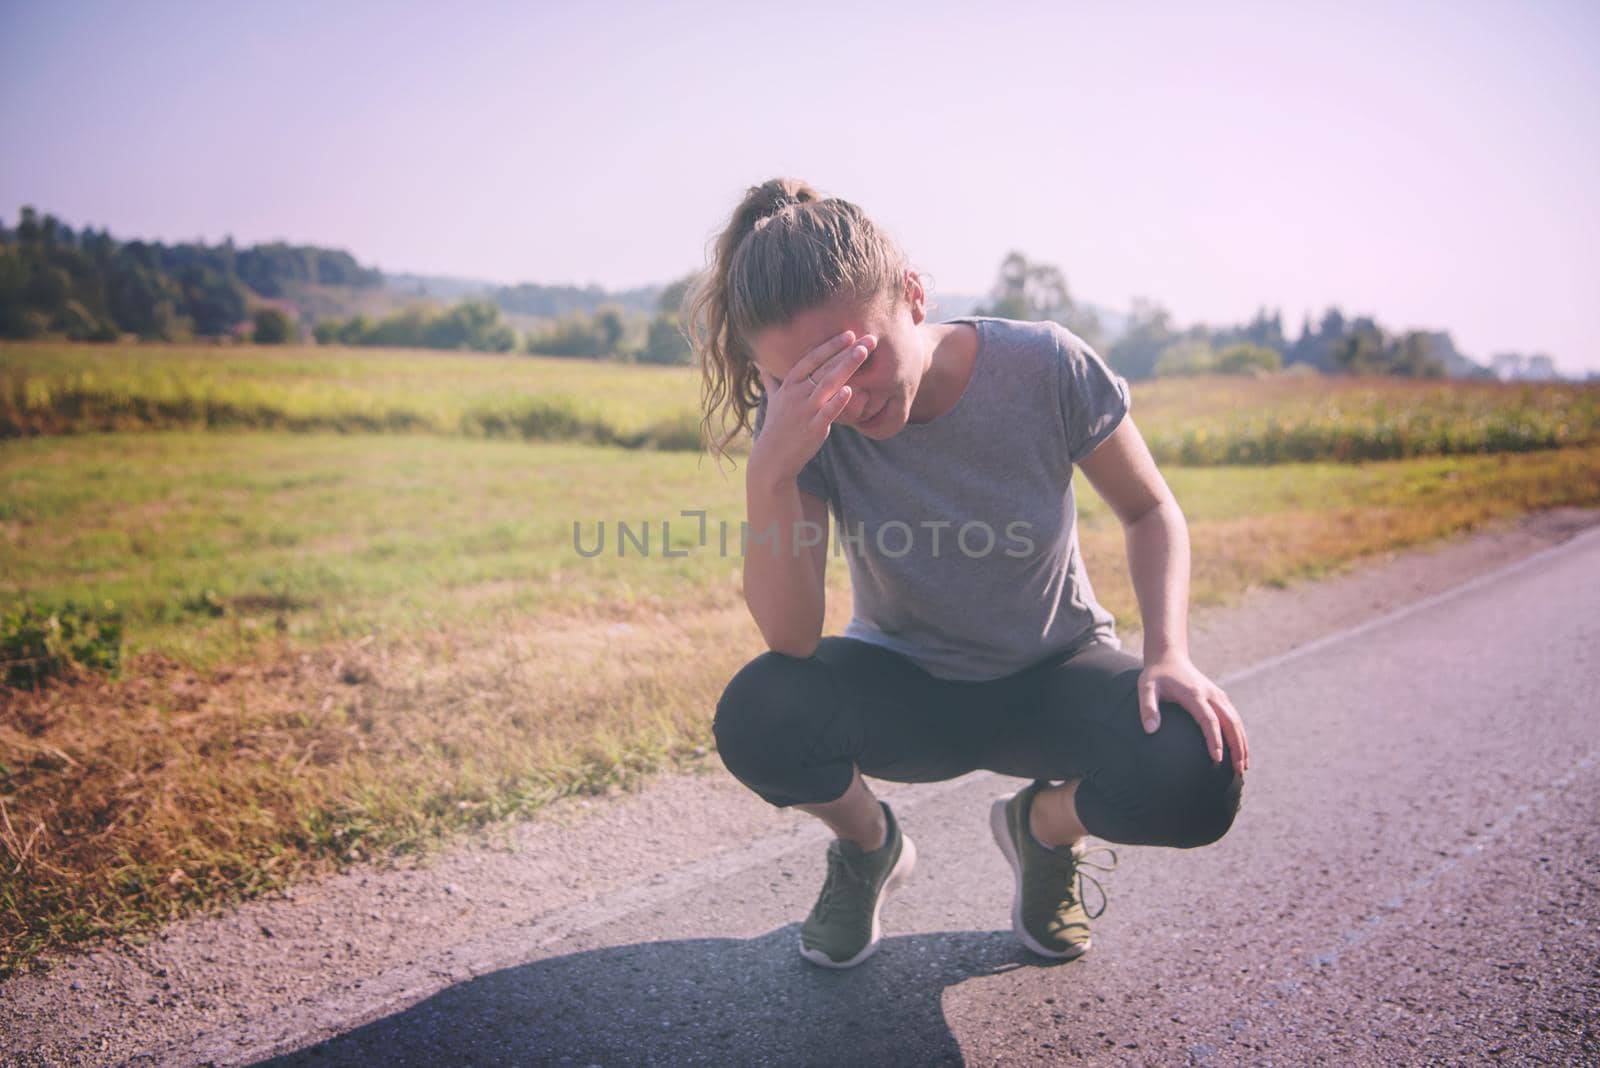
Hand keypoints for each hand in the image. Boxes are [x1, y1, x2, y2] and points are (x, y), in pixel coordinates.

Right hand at [748, 331, 874, 485]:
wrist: (772, 458)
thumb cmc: (776, 426)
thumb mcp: (772, 400)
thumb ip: (770, 380)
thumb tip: (759, 363)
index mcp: (789, 384)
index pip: (811, 359)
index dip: (830, 345)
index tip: (849, 334)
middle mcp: (796, 394)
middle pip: (824, 367)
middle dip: (846, 351)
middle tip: (868, 338)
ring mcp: (805, 411)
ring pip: (828, 384)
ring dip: (846, 366)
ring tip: (863, 353)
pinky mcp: (813, 428)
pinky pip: (827, 412)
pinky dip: (837, 401)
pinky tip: (849, 390)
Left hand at [1138, 652, 1249, 773]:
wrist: (1169, 657)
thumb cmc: (1156, 676)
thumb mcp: (1146, 688)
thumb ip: (1148, 707)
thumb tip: (1150, 730)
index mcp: (1194, 694)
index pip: (1209, 720)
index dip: (1214, 739)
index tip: (1217, 759)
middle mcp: (1211, 695)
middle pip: (1230, 723)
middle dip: (1236, 747)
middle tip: (1238, 770)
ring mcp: (1218, 696)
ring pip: (1236, 722)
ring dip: (1242, 743)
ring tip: (1243, 767)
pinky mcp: (1220, 698)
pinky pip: (1234, 718)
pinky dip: (1240, 735)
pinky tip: (1240, 752)